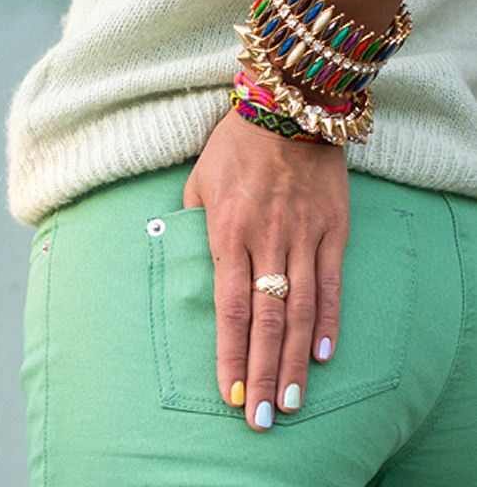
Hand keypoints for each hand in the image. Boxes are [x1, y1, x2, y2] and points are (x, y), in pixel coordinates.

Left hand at [183, 106, 349, 430]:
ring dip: (295, 360)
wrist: (287, 106)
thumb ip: (192, 227)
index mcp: (227, 233)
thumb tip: (190, 262)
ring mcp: (304, 236)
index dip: (230, 355)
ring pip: (300, 310)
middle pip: (266, 320)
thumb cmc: (233, 146)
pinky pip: (332, 282)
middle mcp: (266, 241)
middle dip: (262, 373)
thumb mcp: (197, 184)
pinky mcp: (333, 228)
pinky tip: (322, 354)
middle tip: (262, 417)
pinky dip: (328, 320)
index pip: (229, 308)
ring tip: (292, 401)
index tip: (230, 392)